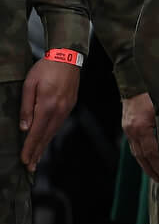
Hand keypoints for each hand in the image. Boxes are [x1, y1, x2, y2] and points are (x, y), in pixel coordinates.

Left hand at [20, 55, 78, 171]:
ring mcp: (66, 108)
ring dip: (44, 145)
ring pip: (53, 131)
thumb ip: (26, 107)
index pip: (36, 132)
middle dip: (37, 152)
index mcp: (47, 105)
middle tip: (30, 167)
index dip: (29, 148)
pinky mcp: (70, 105)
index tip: (24, 160)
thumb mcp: (29, 85)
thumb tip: (25, 127)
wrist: (67, 57)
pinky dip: (51, 135)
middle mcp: (59, 110)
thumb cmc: (45, 68)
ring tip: (37, 157)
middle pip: (46, 136)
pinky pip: (59, 124)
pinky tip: (46, 139)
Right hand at [122, 93, 158, 180]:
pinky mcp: (127, 122)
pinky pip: (134, 143)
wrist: (139, 73)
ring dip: (146, 163)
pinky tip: (147, 157)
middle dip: (153, 169)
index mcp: (142, 126)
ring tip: (156, 174)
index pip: (153, 152)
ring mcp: (128, 126)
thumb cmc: (157, 87)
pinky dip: (141, 152)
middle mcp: (133, 128)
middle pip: (143, 155)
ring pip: (137, 150)